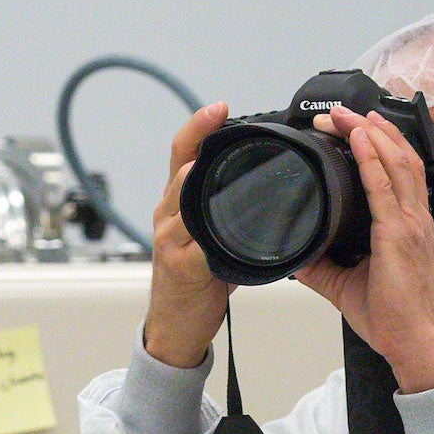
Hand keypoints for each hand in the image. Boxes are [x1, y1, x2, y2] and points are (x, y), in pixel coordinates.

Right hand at [140, 103, 237, 370]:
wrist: (176, 326)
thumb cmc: (196, 282)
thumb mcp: (211, 237)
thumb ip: (226, 211)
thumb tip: (264, 189)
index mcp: (178, 204)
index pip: (182, 155)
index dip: (198, 127)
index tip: (219, 107)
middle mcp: (169, 215)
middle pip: (180, 168)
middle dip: (198, 141)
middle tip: (221, 116)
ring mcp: (171, 240)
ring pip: (181, 200)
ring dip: (193, 179)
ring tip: (205, 160)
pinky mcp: (181, 267)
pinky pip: (193, 244)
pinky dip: (203, 231)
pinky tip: (215, 220)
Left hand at [294, 107, 433, 392]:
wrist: (417, 347)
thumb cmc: (396, 321)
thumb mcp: (348, 286)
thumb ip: (322, 266)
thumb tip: (295, 252)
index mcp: (408, 226)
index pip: (396, 171)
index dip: (377, 142)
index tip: (351, 127)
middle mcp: (415, 218)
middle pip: (397, 155)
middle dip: (369, 126)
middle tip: (339, 110)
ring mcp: (411, 225)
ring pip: (396, 161)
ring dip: (369, 132)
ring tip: (344, 113)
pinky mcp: (401, 237)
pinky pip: (385, 188)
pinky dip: (372, 159)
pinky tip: (358, 139)